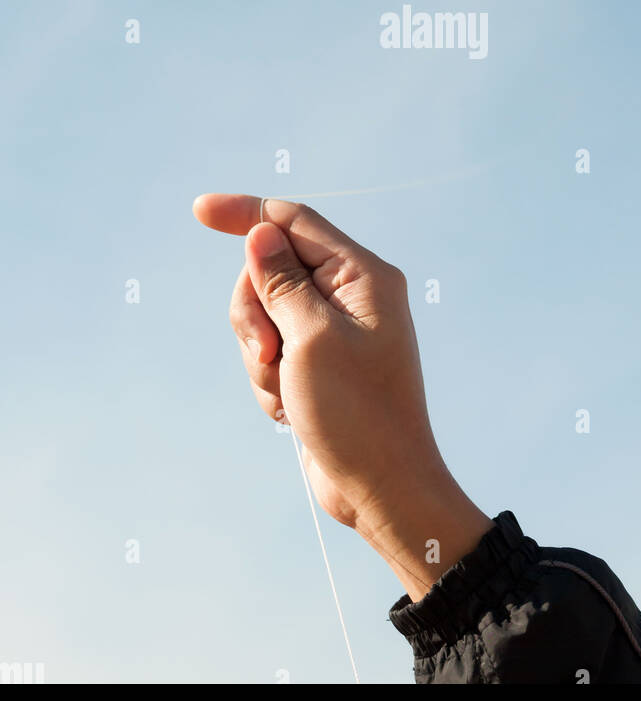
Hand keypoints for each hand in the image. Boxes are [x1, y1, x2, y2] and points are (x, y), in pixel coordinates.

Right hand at [193, 194, 490, 599]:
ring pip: (265, 314)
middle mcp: (352, 295)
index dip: (246, 213)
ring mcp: (335, 330)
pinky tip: (291, 412)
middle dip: (254, 312)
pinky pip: (272, 351)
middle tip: (267, 354)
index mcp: (362, 276)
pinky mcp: (320, 362)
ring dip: (260, 355)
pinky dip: (269, 380)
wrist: (382, 489)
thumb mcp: (310, 339)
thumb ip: (281, 281)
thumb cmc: (357, 415)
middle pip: (271, 269)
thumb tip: (261, 233)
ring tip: (284, 391)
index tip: (198, 211)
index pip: (294, 221)